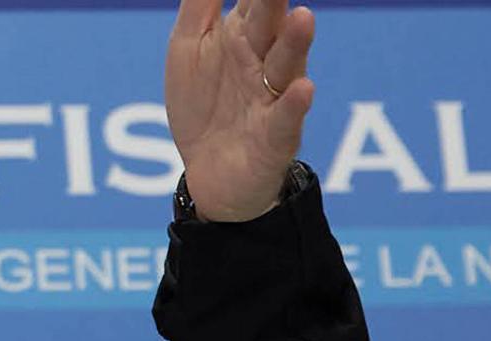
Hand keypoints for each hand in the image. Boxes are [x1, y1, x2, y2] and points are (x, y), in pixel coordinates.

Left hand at [166, 0, 316, 220]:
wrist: (209, 173)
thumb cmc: (202, 105)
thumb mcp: (188, 50)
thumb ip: (199, 6)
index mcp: (241, 35)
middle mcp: (262, 61)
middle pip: (271, 25)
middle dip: (276, 2)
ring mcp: (272, 97)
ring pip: (286, 65)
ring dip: (295, 43)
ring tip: (302, 17)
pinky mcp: (276, 136)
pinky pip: (287, 118)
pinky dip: (295, 103)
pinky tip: (302, 87)